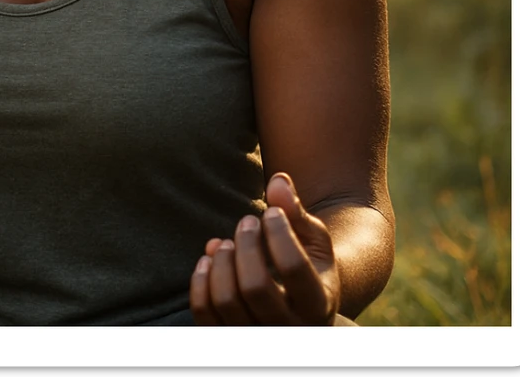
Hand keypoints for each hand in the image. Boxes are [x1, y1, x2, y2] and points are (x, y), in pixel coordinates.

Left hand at [189, 173, 340, 324]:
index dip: (277, 231)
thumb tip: (278, 180)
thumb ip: (297, 211)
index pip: (293, 268)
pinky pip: (203, 313)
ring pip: (227, 300)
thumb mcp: (313, 239)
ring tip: (227, 241)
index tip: (271, 212)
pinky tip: (210, 258)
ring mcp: (257, 338)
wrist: (300, 304)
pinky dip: (200, 280)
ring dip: (222, 261)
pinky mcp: (228, 336)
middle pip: (255, 286)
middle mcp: (290, 330)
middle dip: (245, 243)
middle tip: (247, 220)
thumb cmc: (308, 262)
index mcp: (319, 304)